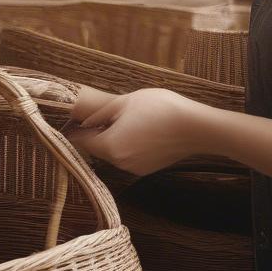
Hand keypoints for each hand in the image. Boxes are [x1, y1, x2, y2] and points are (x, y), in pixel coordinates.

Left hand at [68, 87, 204, 175]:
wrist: (196, 127)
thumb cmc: (160, 109)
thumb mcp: (125, 102)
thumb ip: (99, 112)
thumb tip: (80, 118)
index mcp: (110, 146)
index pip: (81, 141)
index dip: (76, 129)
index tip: (75, 119)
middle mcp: (120, 162)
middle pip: (97, 148)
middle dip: (97, 132)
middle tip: (103, 113)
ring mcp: (134, 168)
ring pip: (114, 152)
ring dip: (113, 138)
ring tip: (126, 118)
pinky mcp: (148, 168)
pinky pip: (129, 156)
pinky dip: (129, 144)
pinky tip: (140, 129)